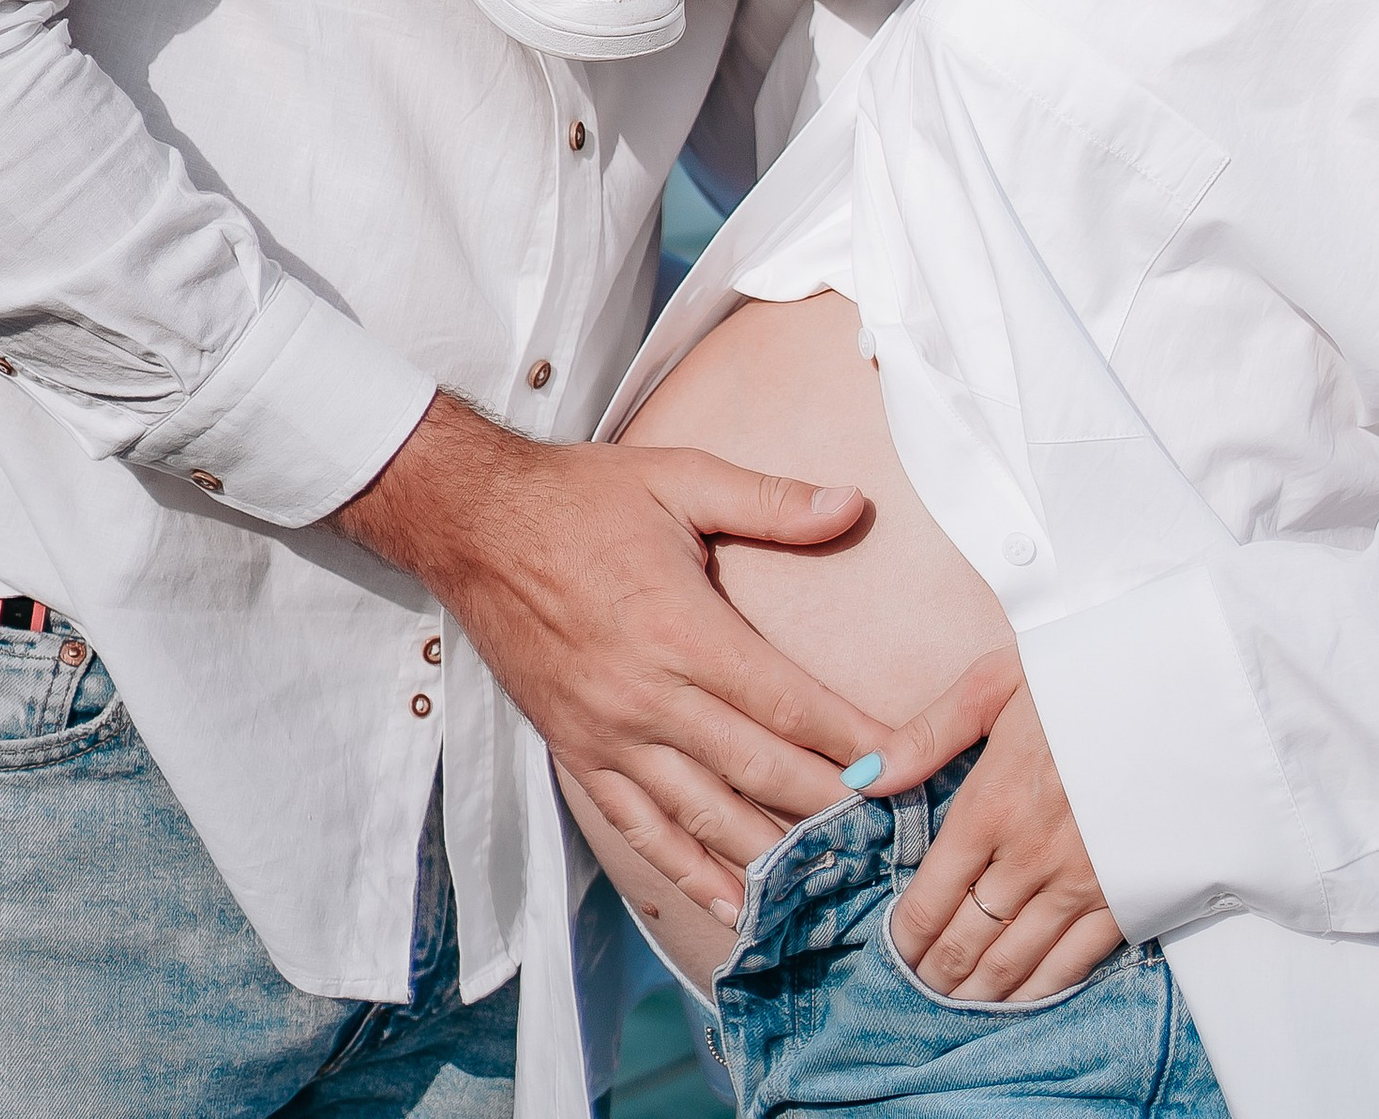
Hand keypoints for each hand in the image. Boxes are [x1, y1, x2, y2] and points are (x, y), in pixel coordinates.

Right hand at [332, 396, 895, 921]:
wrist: (475, 525)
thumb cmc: (584, 496)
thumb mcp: (679, 477)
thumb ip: (769, 499)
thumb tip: (852, 504)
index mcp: (681, 627)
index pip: (786, 702)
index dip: (851, 740)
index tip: (903, 767)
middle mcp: (648, 695)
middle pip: (758, 770)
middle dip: (830, 806)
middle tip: (889, 836)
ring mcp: (609, 734)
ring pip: (705, 814)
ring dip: (771, 851)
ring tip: (830, 880)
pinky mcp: (579, 754)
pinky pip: (641, 829)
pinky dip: (690, 871)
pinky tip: (732, 901)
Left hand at [885, 650, 1123, 1003]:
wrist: (1187, 692)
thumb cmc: (1087, 677)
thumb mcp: (999, 680)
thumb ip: (928, 734)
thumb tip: (862, 777)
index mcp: (992, 803)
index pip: (931, 895)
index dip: (906, 935)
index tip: (892, 952)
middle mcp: (1030, 856)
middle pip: (967, 938)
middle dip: (935, 972)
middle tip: (917, 989)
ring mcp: (1081, 884)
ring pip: (1014, 961)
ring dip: (978, 991)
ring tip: (955, 1004)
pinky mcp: (1126, 899)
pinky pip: (1073, 964)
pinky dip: (1038, 991)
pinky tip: (1018, 1001)